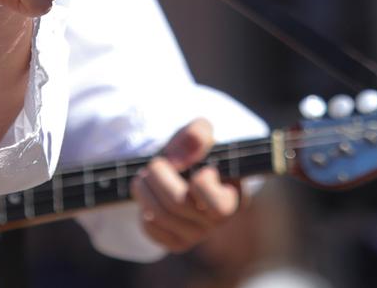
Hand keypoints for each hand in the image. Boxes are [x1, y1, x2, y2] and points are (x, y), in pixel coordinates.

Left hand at [133, 118, 241, 251]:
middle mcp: (218, 220)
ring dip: (144, 190)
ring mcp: (198, 234)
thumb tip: (193, 143)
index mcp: (233, 196)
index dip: (201, 182)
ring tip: (143, 177)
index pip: (217, 202)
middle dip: (158, 176)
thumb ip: (198, 133)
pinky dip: (144, 211)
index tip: (194, 167)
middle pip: (178, 203)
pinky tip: (149, 199)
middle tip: (154, 164)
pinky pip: (152, 231)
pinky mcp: (178, 243)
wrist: (178, 172)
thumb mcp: (197, 136)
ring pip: (161, 216)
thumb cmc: (193, 153)